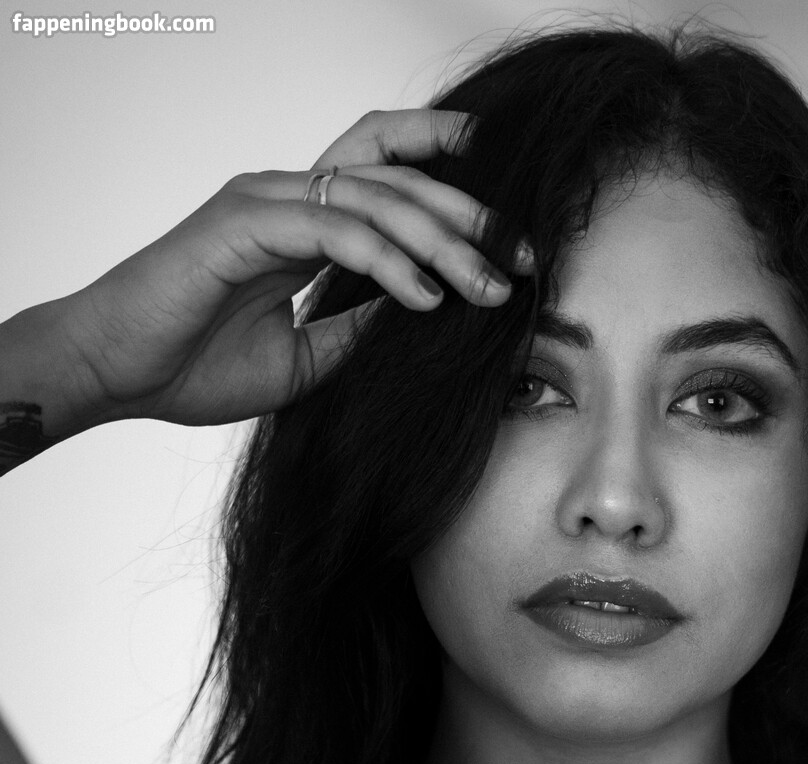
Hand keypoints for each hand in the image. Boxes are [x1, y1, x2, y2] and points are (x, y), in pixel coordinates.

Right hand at [36, 108, 531, 434]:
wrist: (118, 374)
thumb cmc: (193, 367)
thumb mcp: (304, 360)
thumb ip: (357, 332)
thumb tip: (420, 321)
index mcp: (302, 220)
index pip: (387, 178)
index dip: (450, 187)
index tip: (509, 234)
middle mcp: (289, 196)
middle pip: (396, 178)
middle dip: (467, 216)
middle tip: (521, 258)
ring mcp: (267, 202)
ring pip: (377, 199)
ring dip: (442, 243)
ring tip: (489, 287)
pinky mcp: (246, 223)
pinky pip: (337, 230)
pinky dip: (388, 262)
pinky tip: (425, 298)